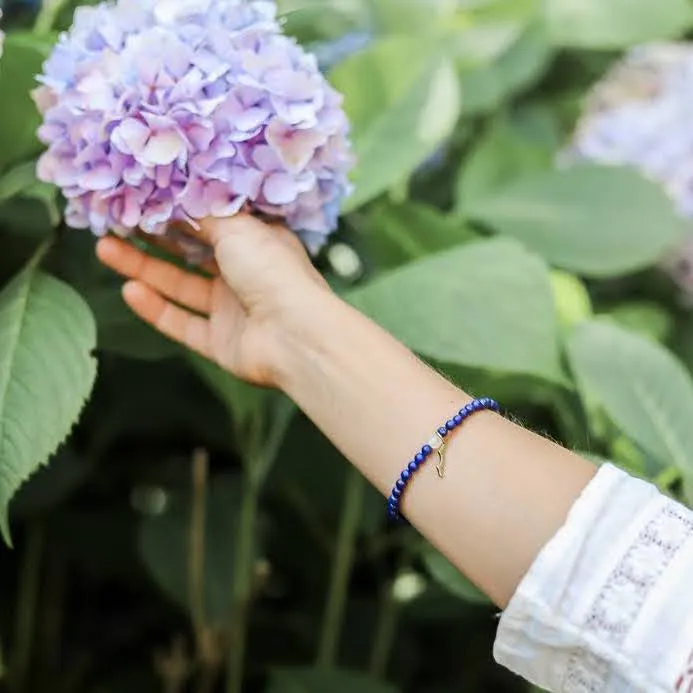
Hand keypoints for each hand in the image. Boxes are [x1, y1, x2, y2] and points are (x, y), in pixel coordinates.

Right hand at [96, 215, 329, 385]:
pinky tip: (129, 291)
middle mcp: (245, 274)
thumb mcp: (237, 227)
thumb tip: (176, 198)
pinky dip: (156, 310)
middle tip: (115, 221)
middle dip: (153, 237)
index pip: (212, 223)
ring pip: (180, 287)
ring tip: (104, 248)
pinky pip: (183, 324)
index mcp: (258, 242)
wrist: (295, 335)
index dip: (177, 212)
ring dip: (144, 269)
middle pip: (191, 253)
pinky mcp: (222, 342)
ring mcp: (233, 309)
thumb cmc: (273, 271)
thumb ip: (203, 215)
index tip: (141, 197)